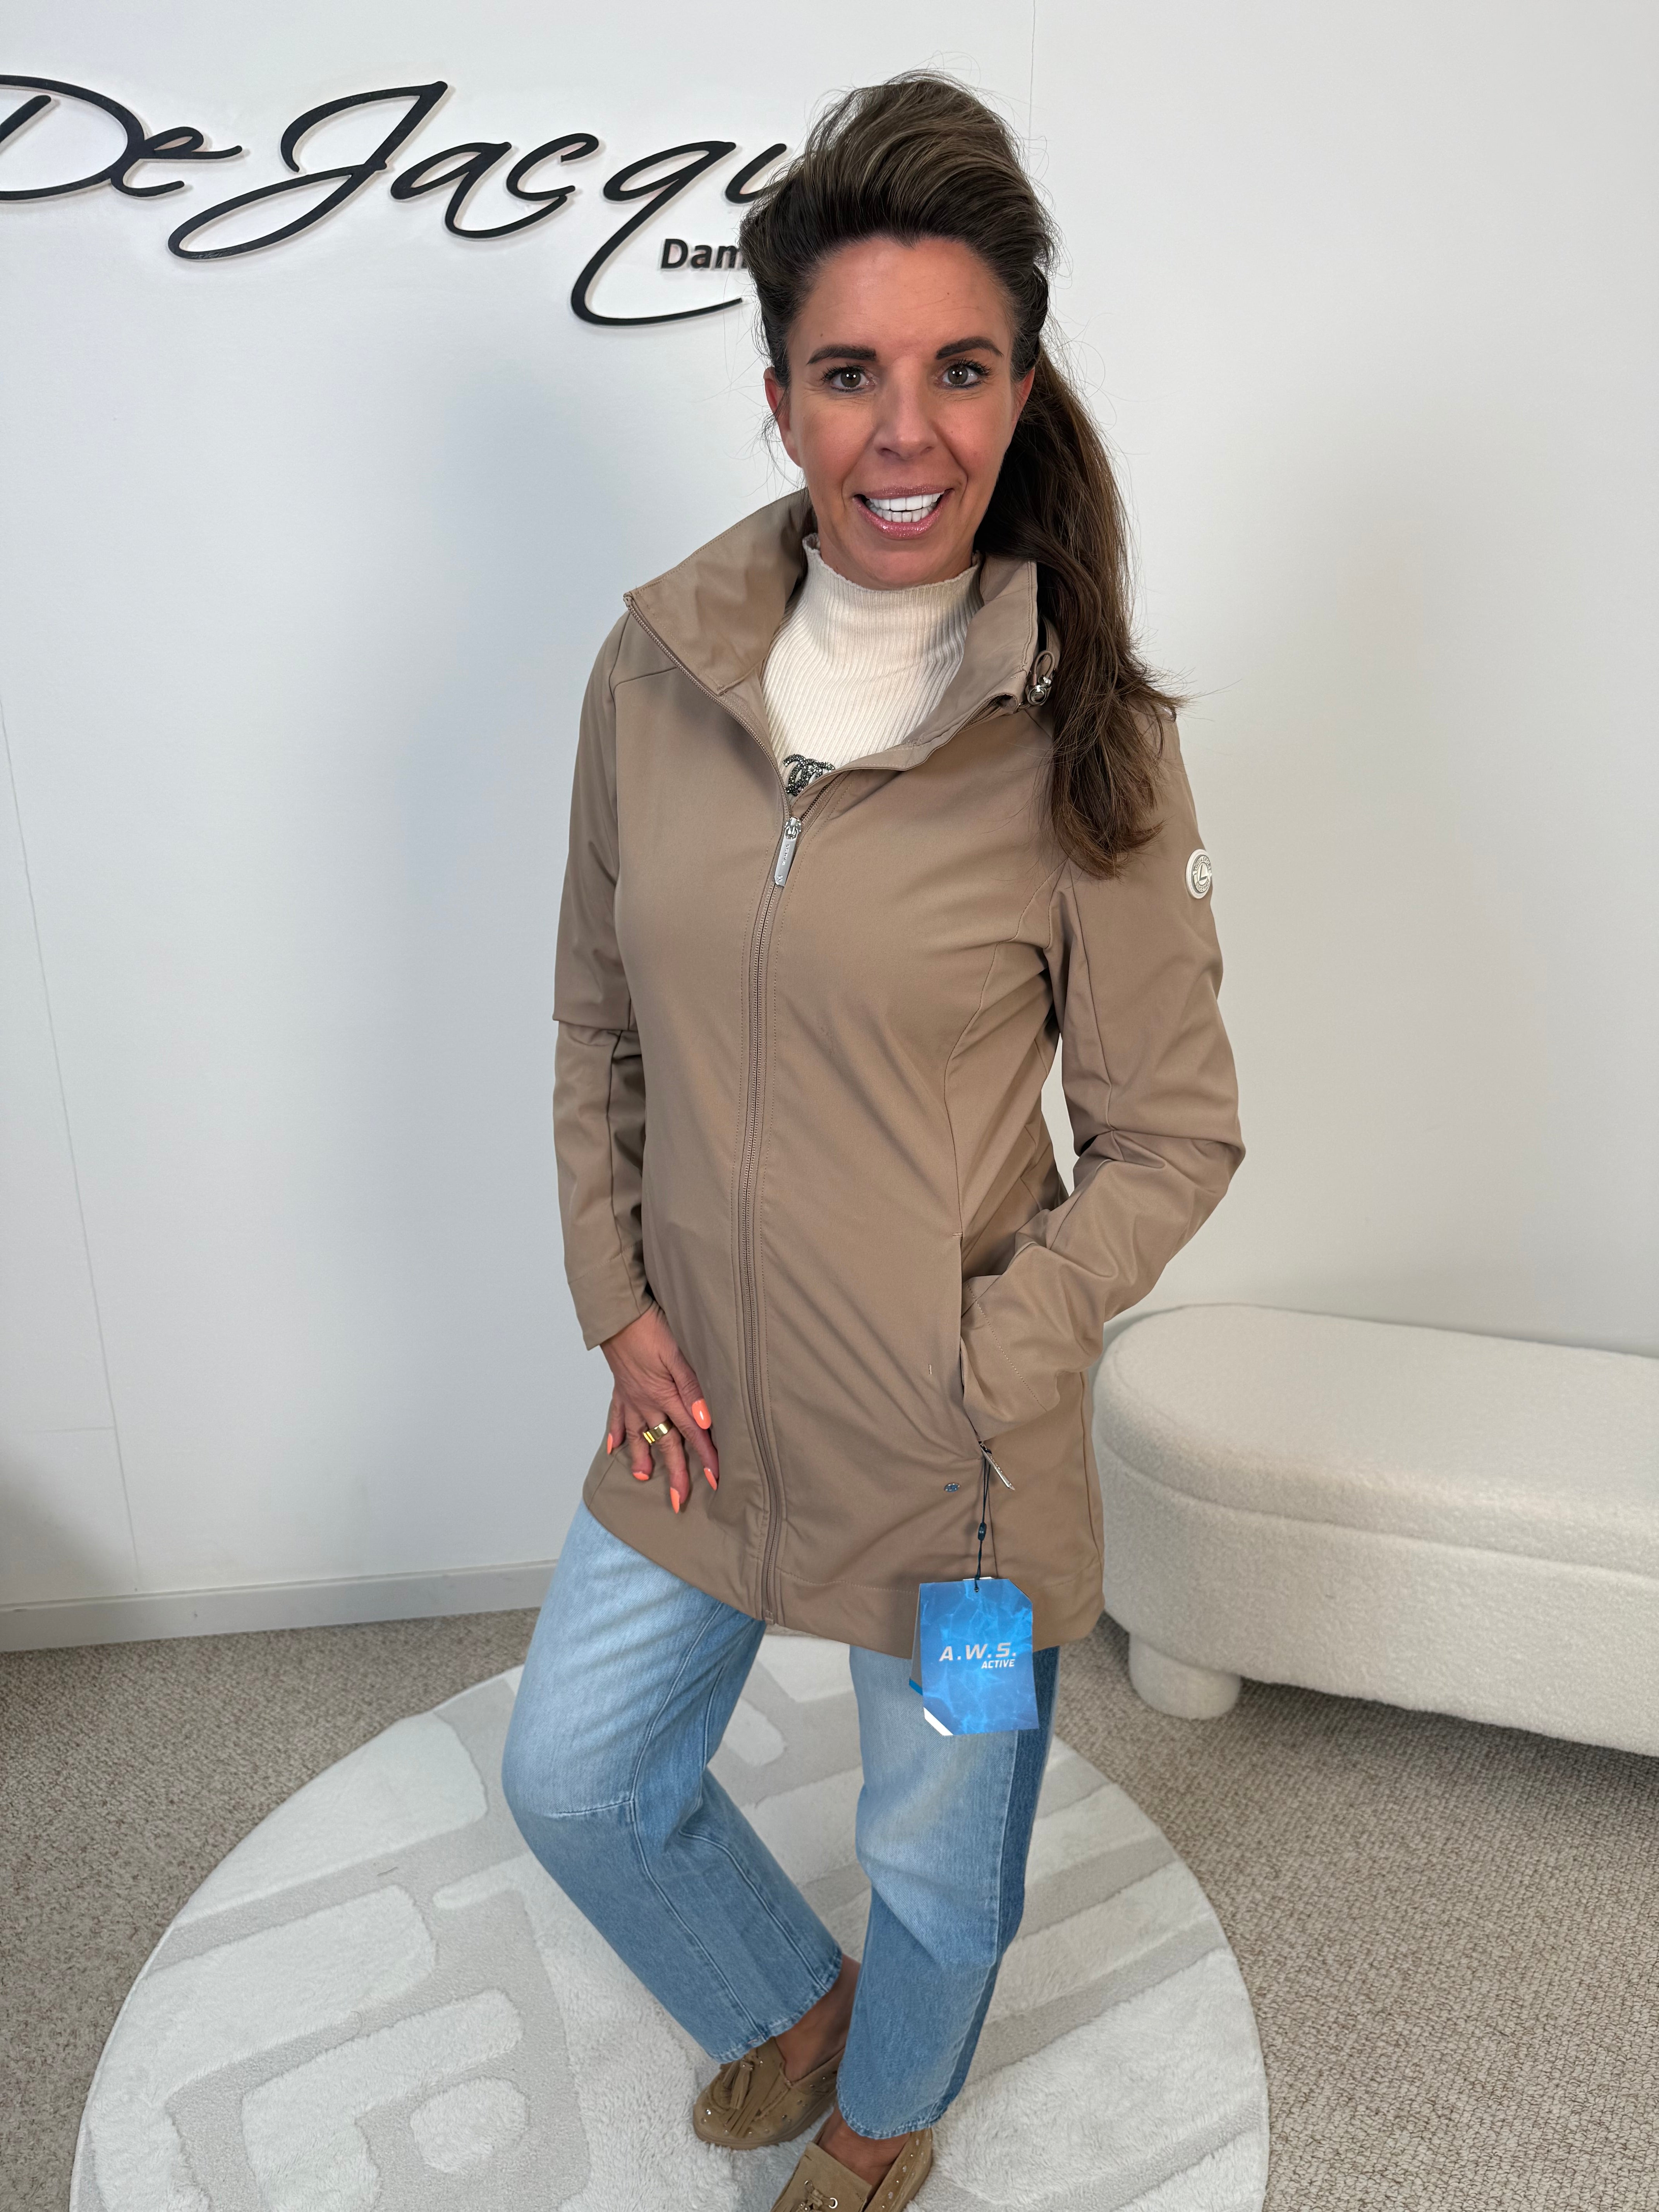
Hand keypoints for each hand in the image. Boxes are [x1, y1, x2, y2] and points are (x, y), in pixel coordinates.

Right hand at [599, 1304, 717, 1514]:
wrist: (618, 1313)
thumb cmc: (652, 1328)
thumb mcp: (680, 1355)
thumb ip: (694, 1388)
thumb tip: (706, 1422)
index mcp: (667, 1396)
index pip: (692, 1433)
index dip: (706, 1457)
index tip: (716, 1481)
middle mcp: (647, 1402)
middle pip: (666, 1443)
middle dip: (674, 1473)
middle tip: (678, 1501)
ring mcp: (631, 1397)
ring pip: (639, 1434)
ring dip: (642, 1457)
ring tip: (643, 1477)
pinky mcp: (620, 1386)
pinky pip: (616, 1415)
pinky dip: (616, 1432)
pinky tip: (614, 1446)